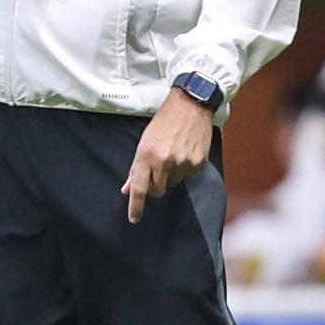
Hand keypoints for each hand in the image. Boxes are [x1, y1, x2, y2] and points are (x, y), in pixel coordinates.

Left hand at [122, 92, 214, 224]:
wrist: (190, 106)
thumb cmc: (164, 122)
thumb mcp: (144, 142)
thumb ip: (136, 168)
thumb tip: (127, 189)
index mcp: (147, 155)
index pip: (139, 188)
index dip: (136, 207)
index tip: (134, 219)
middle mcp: (164, 161)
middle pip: (157, 191)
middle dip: (155, 186)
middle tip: (157, 170)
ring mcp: (182, 163)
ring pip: (174, 183)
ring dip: (171, 175)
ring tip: (173, 154)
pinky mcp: (197, 162)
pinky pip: (188, 176)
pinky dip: (184, 169)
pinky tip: (184, 151)